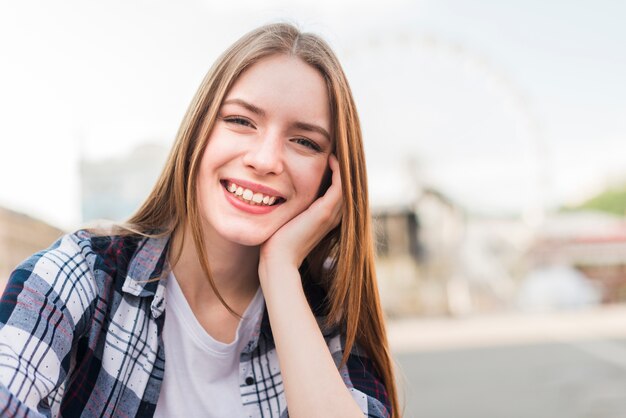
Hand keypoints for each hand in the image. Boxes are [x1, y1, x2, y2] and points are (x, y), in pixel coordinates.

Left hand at [259, 154, 342, 270]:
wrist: (278, 259)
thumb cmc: (278, 241)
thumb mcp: (288, 218)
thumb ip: (292, 207)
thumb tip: (281, 194)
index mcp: (327, 218)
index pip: (339, 191)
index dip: (337, 174)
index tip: (329, 157)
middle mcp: (334, 216)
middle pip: (347, 187)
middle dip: (344, 168)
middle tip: (338, 149)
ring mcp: (331, 214)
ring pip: (347, 185)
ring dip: (344, 167)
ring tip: (337, 151)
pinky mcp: (325, 212)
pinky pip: (340, 186)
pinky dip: (338, 171)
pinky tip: (331, 158)